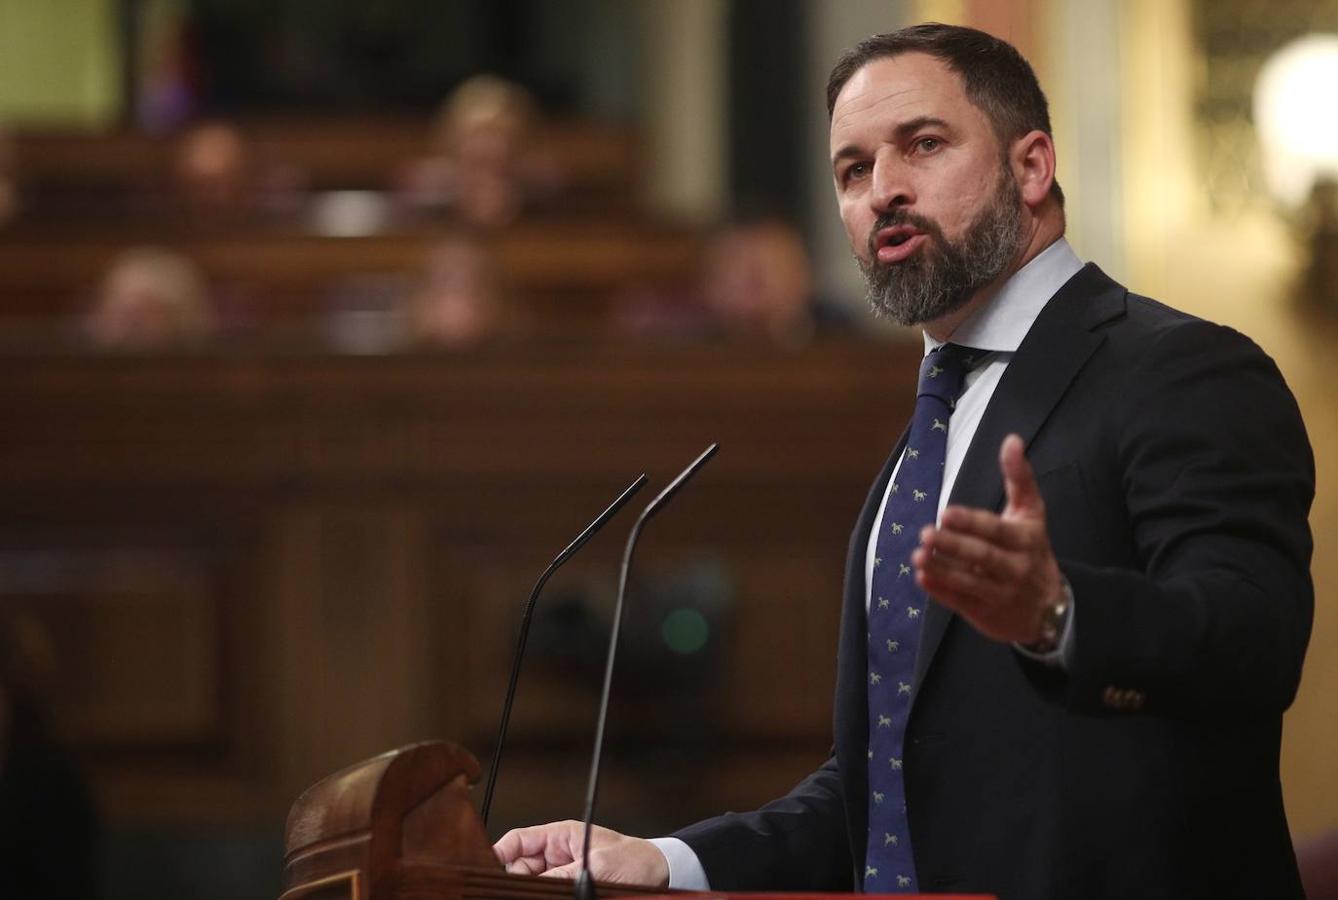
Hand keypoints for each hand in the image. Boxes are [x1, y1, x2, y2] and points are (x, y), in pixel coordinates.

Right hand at [493, 820, 669, 886]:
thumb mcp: (597, 865)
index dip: (498, 854)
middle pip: (518, 868)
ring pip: (530, 884)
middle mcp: (556, 855)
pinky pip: (545, 892)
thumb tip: (533, 884)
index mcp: (559, 836)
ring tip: (534, 893)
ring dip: (529, 890)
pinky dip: (541, 895)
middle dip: (514, 880)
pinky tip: (544, 897)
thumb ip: (563, 875)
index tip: (486, 870)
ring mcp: (561, 874)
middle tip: (518, 891)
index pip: (517, 842)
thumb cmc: (635, 861)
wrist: (660, 874)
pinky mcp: (569, 888)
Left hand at [912, 433, 1063, 643]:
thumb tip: (1012, 440)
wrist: (1049, 608)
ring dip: (941, 569)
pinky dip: (940, 591)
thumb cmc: (1032, 550)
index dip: (972, 522)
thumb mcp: (1032, 513)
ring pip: (969, 581)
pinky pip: (960, 601)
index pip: (997, 530)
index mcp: (1026, 539)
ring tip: (918, 556)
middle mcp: (1015, 568)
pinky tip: (922, 578)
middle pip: (982, 556)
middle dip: (953, 545)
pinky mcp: (985, 612)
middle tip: (926, 533)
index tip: (947, 512)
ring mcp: (1000, 593)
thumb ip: (1019, 478)